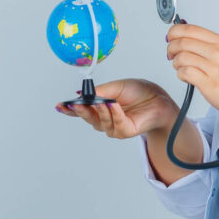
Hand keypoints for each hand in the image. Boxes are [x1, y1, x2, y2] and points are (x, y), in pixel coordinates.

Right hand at [54, 78, 176, 138]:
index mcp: (100, 107)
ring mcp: (114, 127)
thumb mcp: (116, 87)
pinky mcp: (125, 132)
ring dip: (100, 111)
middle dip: (82, 111)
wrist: (158, 98)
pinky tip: (113, 105)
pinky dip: (114, 113)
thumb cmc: (138, 92)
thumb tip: (82, 93)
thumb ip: (100, 91)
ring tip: (100, 101)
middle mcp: (105, 119)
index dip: (70, 109)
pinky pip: (116, 123)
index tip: (60, 105)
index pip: (82, 110)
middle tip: (76, 104)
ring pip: (101, 122)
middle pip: (88, 118)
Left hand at [166, 22, 218, 123]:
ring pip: (182, 57)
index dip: (175, 32)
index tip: (170, 37)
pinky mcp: (209, 85)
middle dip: (171, 48)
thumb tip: (183, 38)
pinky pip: (185, 73)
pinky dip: (181, 74)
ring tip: (180, 68)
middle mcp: (218, 53)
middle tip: (171, 54)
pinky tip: (186, 77)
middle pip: (183, 42)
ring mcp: (214, 69)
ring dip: (176, 63)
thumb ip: (208, 46)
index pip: (191, 29)